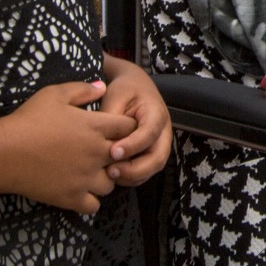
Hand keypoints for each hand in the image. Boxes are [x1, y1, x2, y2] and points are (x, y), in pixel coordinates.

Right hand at [0, 80, 135, 213]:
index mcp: (96, 126)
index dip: (125, 128)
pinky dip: (89, 200)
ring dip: (104, 179)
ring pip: (111, 183)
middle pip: (124, 157)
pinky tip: (78, 190)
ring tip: (88, 174)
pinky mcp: (72, 197)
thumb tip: (103, 87)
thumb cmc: (28, 120)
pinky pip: (94, 205)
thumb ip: (82, 90)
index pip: (130, 128)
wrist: (3, 153)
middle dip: (117, 155)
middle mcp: (97, 152)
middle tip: (100, 154)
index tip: (114, 130)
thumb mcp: (54, 94)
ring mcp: (86, 177)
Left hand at [100, 57, 172, 185]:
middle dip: (135, 169)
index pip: (149, 133)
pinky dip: (131, 177)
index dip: (133, 145)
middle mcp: (163, 133)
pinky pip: (145, 172)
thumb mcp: (116, 95)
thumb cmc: (125, 90)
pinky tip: (113, 175)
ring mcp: (159, 145)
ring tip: (109, 175)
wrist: (135, 88)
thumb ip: (110, 117)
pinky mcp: (151, 154)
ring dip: (132, 176)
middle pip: (158, 158)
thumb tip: (102, 140)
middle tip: (111, 171)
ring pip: (152, 168)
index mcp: (156, 114)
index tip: (113, 152)